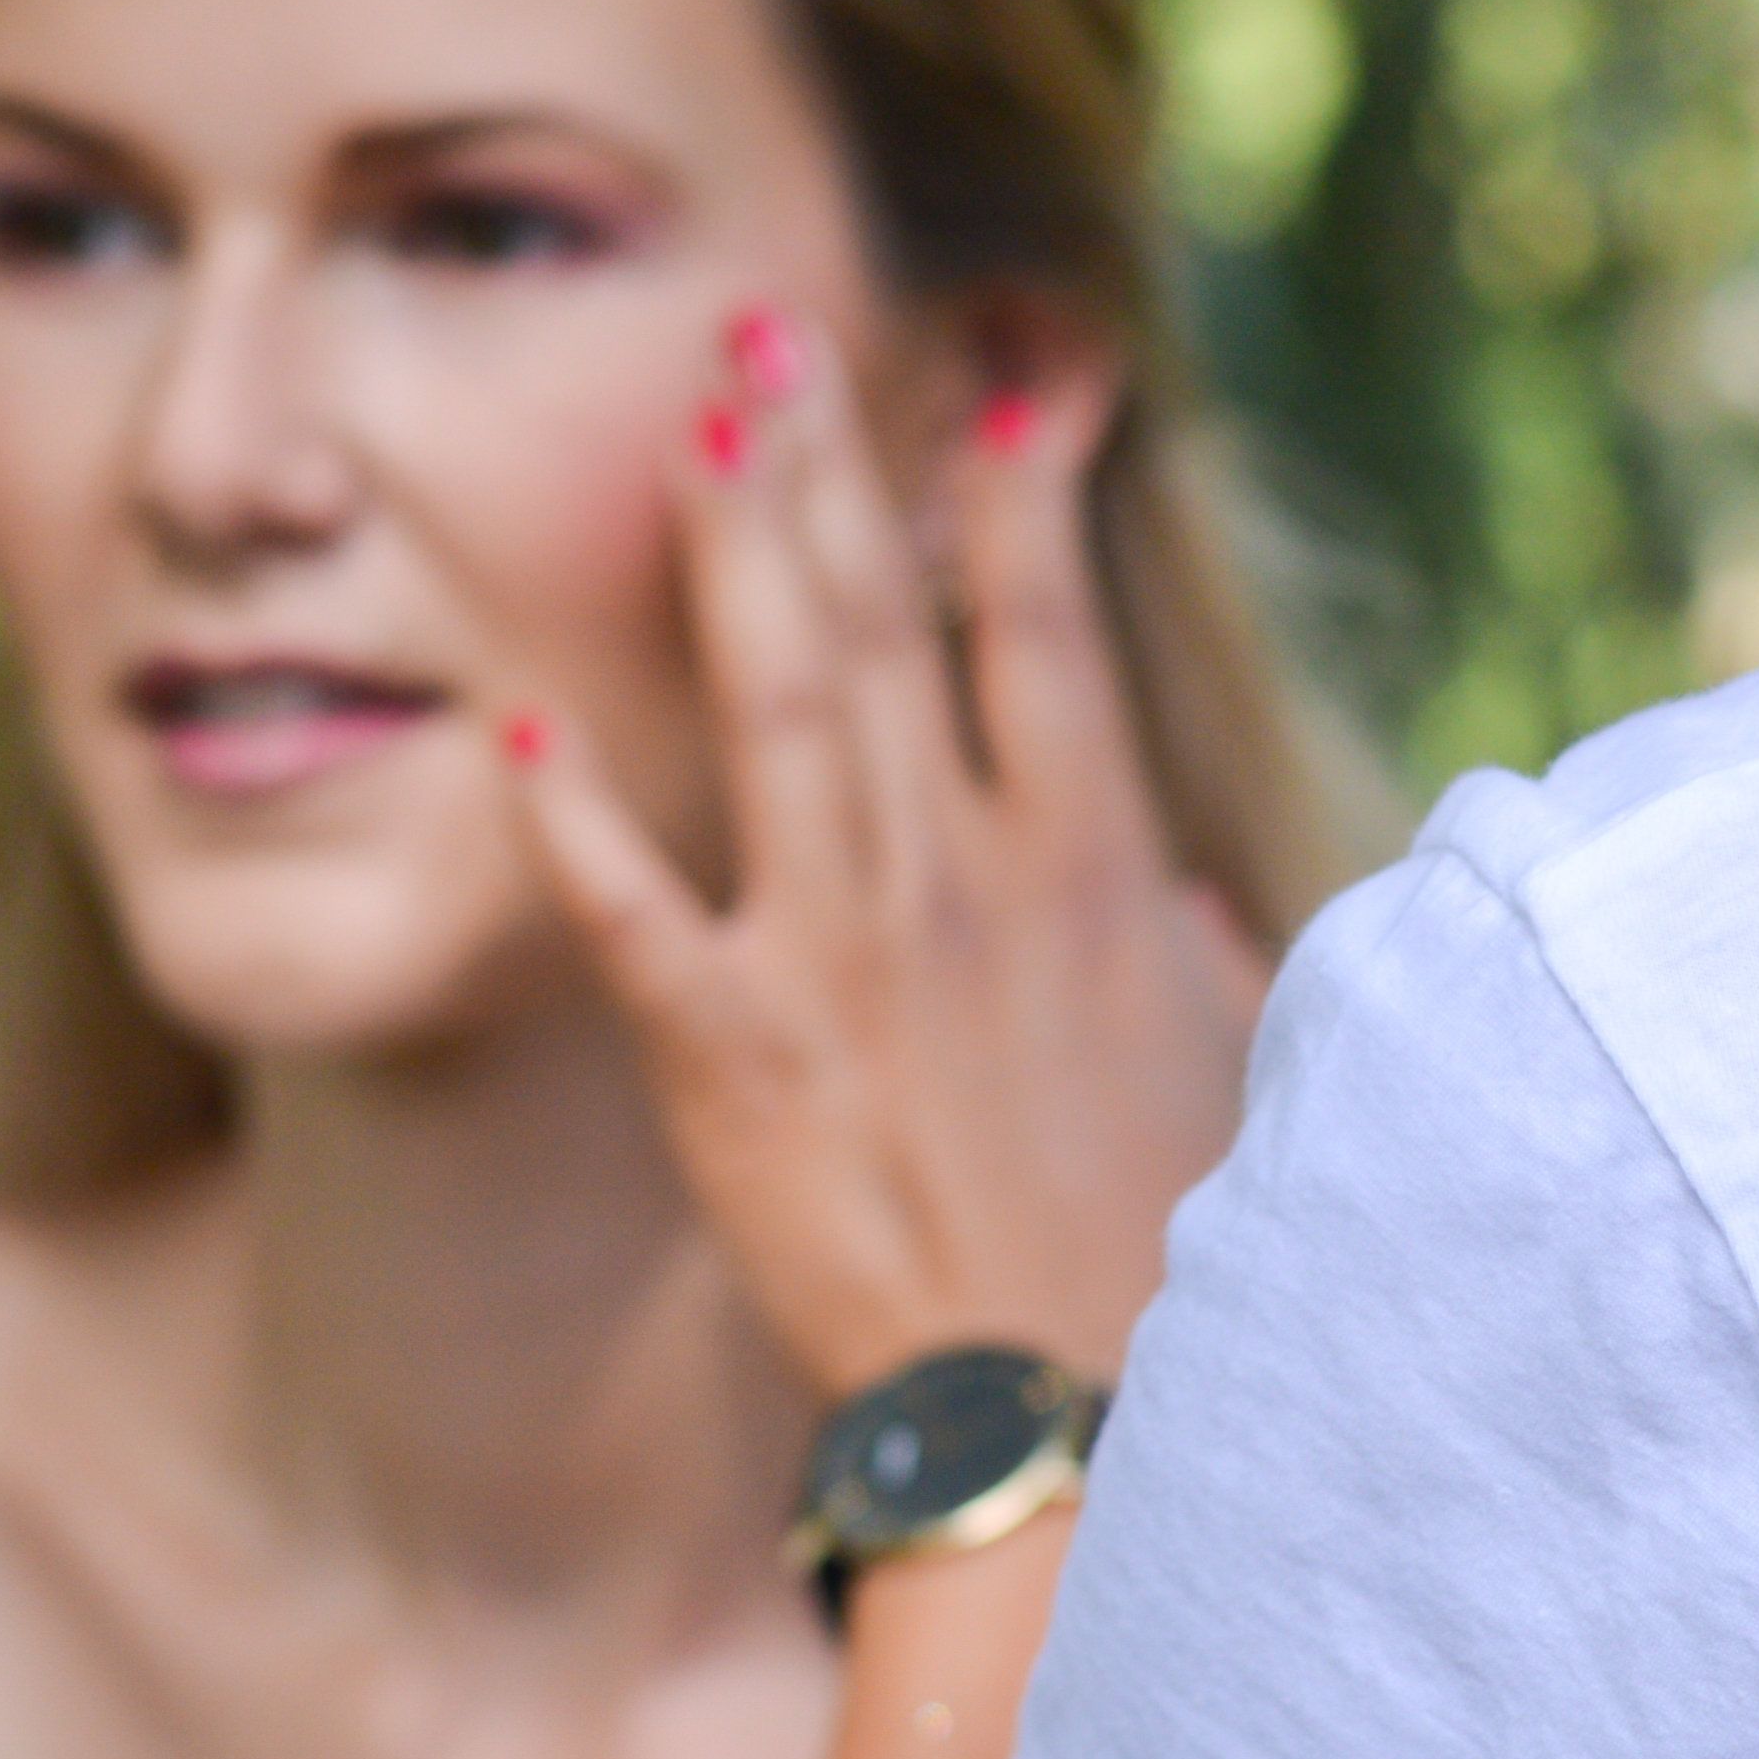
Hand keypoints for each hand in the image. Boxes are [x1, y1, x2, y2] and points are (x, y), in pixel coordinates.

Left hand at [508, 307, 1266, 1400]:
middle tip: (769, 331)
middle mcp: (968, 885)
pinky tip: (515, 726)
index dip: (1021, 500)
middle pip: (884, 625)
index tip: (1006, 393)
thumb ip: (1212, 984)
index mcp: (1099, 879)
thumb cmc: (1178, 1275)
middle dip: (826, 464)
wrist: (1083, 1428)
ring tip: (691, 425)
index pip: (1045, 636)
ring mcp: (846, 962)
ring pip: (777, 710)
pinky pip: (634, 916)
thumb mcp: (1243, 1099)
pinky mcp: (736, 1060)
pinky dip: (570, 822)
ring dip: (729, 557)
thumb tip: (1212, 929)